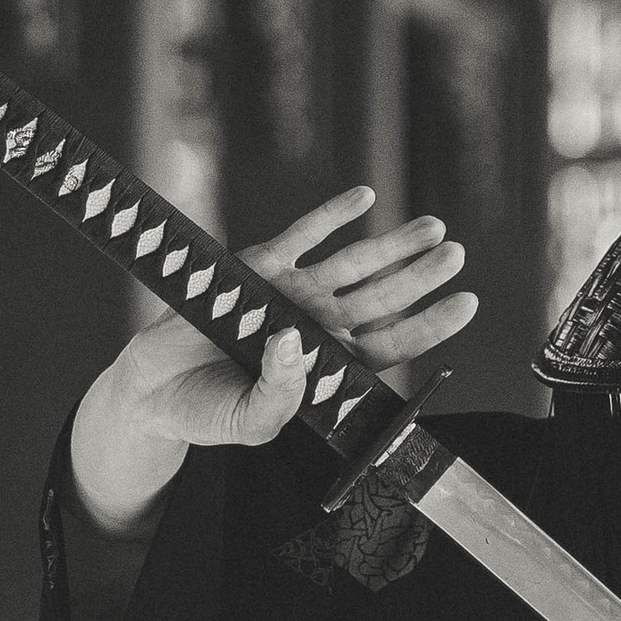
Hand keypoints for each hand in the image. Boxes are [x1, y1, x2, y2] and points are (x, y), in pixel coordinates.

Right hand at [67, 185, 476, 533]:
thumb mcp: (252, 421)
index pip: (391, 344)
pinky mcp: (258, 268)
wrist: (152, 392)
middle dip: (420, 276)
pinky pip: (302, 236)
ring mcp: (292, 294)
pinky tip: (364, 198)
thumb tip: (296, 344)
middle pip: (382, 298)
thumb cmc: (208, 412)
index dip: (430, 324)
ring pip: (353, 264)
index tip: (467, 303)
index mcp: (330, 367)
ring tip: (433, 228)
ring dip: (393, 244)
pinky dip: (332, 215)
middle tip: (456, 255)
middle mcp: (319, 327)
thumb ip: (280, 394)